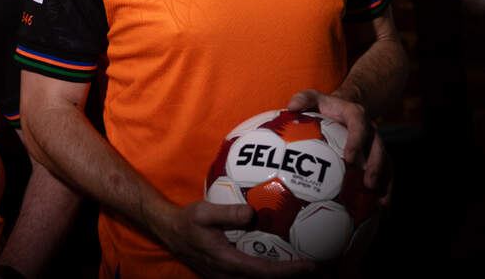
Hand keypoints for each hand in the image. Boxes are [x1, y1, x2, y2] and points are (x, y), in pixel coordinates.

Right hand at [155, 200, 314, 277]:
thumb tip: (252, 213)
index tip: (309, 267)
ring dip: (278, 278)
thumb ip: (228, 213)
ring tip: (300, 268)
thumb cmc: (187, 220)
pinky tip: (278, 263)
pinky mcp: (224, 275)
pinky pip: (250, 278)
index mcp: (226, 262)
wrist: (169, 231)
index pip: (263, 272)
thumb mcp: (204, 212)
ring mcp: (225, 278)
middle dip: (289, 278)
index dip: (288, 272)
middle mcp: (228, 275)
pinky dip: (267, 275)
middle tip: (314, 269)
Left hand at [287, 90, 389, 202]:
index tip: (349, 158)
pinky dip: (385, 190)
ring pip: (386, 162)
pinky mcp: (376, 157)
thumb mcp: (314, 97)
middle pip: (378, 147)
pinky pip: (385, 173)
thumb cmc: (325, 106)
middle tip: (368, 184)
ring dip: (385, 182)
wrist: (345, 107)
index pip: (359, 125)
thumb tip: (290, 107)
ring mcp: (375, 144)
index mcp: (356, 115)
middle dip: (376, 166)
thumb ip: (303, 99)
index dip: (357, 141)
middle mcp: (370, 129)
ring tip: (380, 203)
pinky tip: (381, 209)